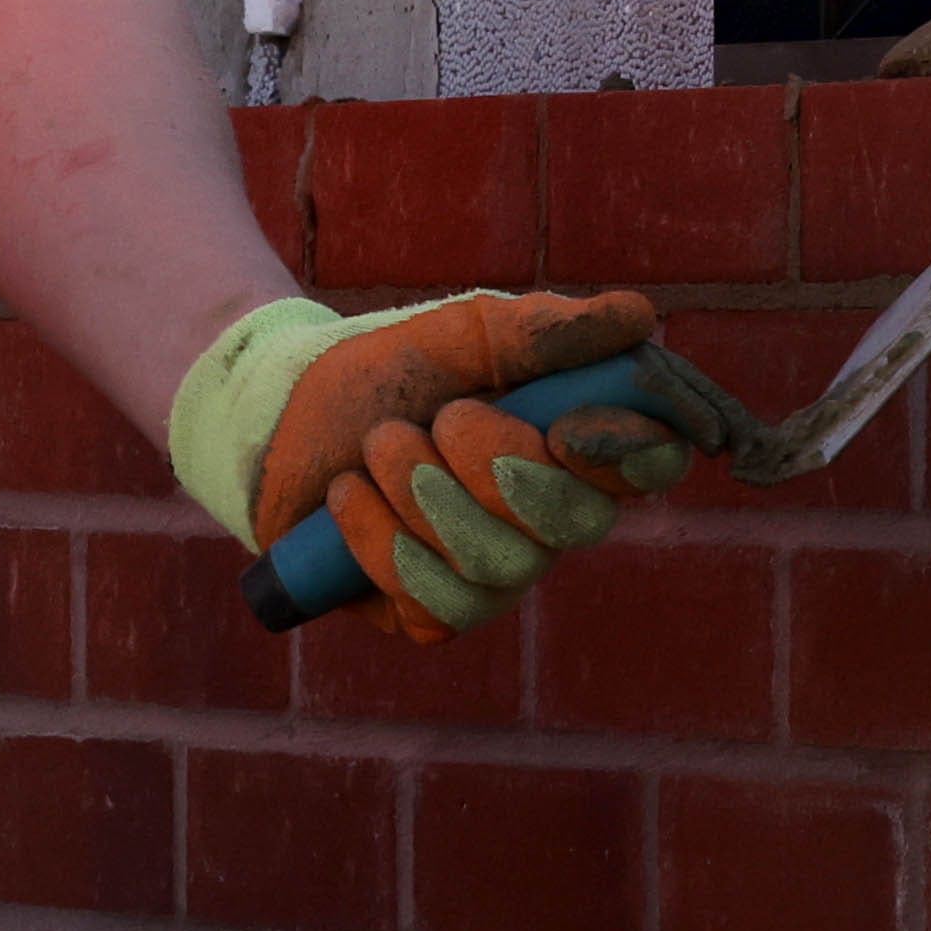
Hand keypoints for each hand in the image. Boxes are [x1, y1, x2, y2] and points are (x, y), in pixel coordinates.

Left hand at [168, 282, 678, 642]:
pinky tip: (347, 498)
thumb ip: (544, 330)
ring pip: (499, 564)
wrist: (279, 414)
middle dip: (496, 467)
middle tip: (440, 418)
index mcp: (572, 446)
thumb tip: (639, 317)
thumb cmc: (385, 370)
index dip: (628, 454)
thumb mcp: (461, 334)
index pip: (650, 464)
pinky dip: (382, 540)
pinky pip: (437, 603)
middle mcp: (547, 519)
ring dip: (424, 493)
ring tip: (377, 444)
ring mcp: (494, 574)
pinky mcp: (431, 614)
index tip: (568, 428)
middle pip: (575, 523)